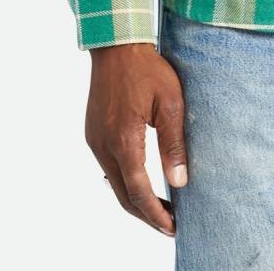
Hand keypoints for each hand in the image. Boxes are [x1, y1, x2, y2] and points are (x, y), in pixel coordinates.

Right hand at [86, 43, 187, 236]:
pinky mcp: (94, 133)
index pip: (138, 191)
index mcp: (123, 140)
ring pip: (114, 183)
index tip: (172, 228)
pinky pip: (109, 167)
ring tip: (160, 208)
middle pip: (123, 195)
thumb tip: (179, 182)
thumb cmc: (147, 69)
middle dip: (146, 215)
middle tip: (169, 225)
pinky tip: (141, 183)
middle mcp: (104, 145)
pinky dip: (125, 182)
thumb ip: (173, 143)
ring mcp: (95, 140)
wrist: (117, 46)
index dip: (156, 214)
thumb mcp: (170, 102)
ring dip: (135, 200)